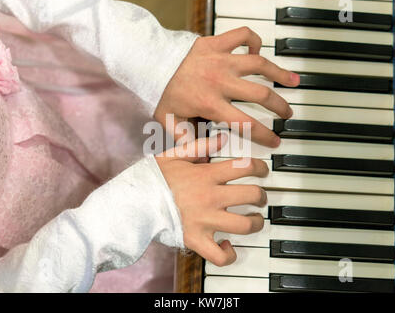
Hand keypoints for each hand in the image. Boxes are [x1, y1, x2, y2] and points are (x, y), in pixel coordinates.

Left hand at [155, 27, 299, 147]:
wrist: (148, 63)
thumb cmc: (158, 93)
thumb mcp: (170, 123)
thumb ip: (190, 141)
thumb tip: (205, 158)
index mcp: (210, 103)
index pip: (246, 124)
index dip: (265, 135)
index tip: (275, 141)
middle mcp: (220, 81)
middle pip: (261, 94)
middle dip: (279, 107)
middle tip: (287, 114)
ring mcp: (220, 60)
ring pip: (259, 64)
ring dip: (279, 73)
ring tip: (293, 81)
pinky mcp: (216, 43)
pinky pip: (242, 36)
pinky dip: (253, 41)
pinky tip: (259, 51)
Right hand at [155, 134, 268, 265]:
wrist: (132, 202)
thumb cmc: (152, 179)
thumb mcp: (173, 155)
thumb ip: (200, 145)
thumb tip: (222, 138)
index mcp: (206, 175)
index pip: (245, 167)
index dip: (261, 167)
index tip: (262, 170)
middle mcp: (210, 197)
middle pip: (252, 195)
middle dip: (262, 196)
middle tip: (260, 197)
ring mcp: (205, 220)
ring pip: (245, 225)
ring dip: (255, 223)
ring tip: (253, 220)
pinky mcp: (196, 240)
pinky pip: (220, 255)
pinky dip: (228, 254)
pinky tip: (228, 246)